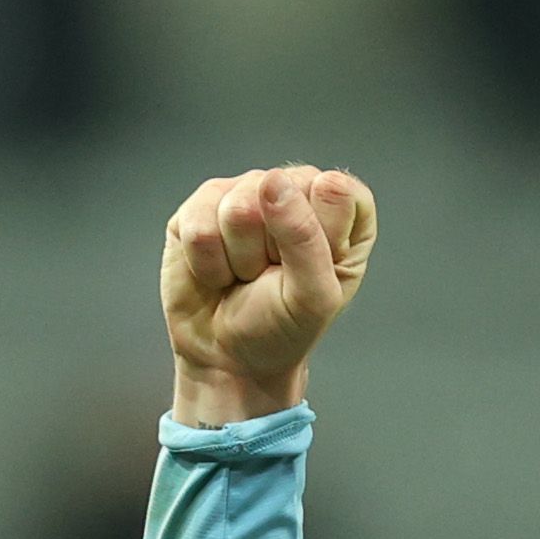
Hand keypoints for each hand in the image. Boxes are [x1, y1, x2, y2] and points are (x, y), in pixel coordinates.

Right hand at [163, 164, 376, 425]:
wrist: (227, 357)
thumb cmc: (281, 328)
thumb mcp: (312, 297)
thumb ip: (305, 238)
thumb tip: (272, 181)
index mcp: (340, 211)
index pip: (335, 190)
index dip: (319, 234)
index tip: (310, 270)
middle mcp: (294, 191)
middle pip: (280, 192)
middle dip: (272, 250)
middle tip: (271, 277)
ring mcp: (246, 192)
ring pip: (237, 207)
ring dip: (238, 259)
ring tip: (244, 276)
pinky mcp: (202, 205)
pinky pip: (199, 223)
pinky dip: (208, 263)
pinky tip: (218, 273)